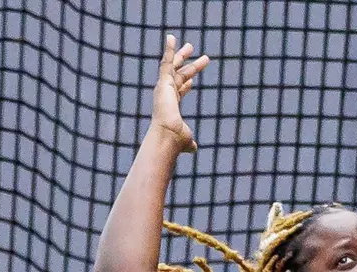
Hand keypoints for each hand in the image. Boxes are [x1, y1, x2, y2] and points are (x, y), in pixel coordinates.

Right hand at [151, 34, 210, 152]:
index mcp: (172, 106)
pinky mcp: (163, 82)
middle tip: (193, 53)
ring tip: (190, 45)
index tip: (192, 80)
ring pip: (173, 66)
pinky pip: (166, 61)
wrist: (168, 135)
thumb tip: (194, 149)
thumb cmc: (176, 140)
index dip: (186, 85)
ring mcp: (164, 87)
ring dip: (181, 55)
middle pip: (179, 76)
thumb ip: (189, 143)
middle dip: (187, 65)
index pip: (180, 92)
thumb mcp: (186, 141)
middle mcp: (167, 95)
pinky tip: (171, 37)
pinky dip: (169, 49)